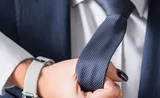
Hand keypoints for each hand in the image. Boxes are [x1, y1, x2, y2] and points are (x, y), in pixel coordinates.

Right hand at [9, 59, 125, 97]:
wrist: (41, 82)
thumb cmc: (54, 77)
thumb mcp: (77, 65)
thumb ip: (100, 67)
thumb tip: (118, 74)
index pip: (112, 92)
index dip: (107, 80)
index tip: (98, 75)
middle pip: (114, 97)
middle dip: (108, 86)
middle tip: (94, 79)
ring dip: (105, 90)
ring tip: (90, 84)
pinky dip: (100, 92)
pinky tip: (90, 89)